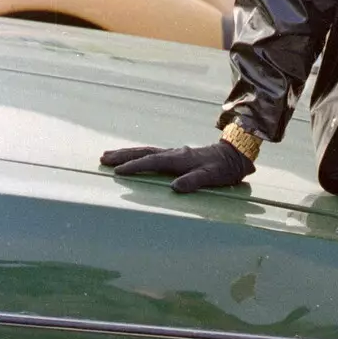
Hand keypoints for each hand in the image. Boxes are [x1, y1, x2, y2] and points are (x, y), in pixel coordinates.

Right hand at [99, 141, 254, 193]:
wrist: (235, 155)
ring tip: (108, 155)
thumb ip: (194, 181)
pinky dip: (138, 154)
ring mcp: (175, 153)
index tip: (118, 172)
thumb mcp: (213, 176)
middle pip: (144, 152)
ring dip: (127, 153)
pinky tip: (132, 157)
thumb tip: (174, 187)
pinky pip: (152, 154)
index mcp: (180, 159)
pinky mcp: (176, 155)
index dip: (135, 167)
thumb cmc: (224, 168)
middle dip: (123, 156)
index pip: (153, 162)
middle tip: (103, 158)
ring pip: (146, 151)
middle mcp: (174, 153)